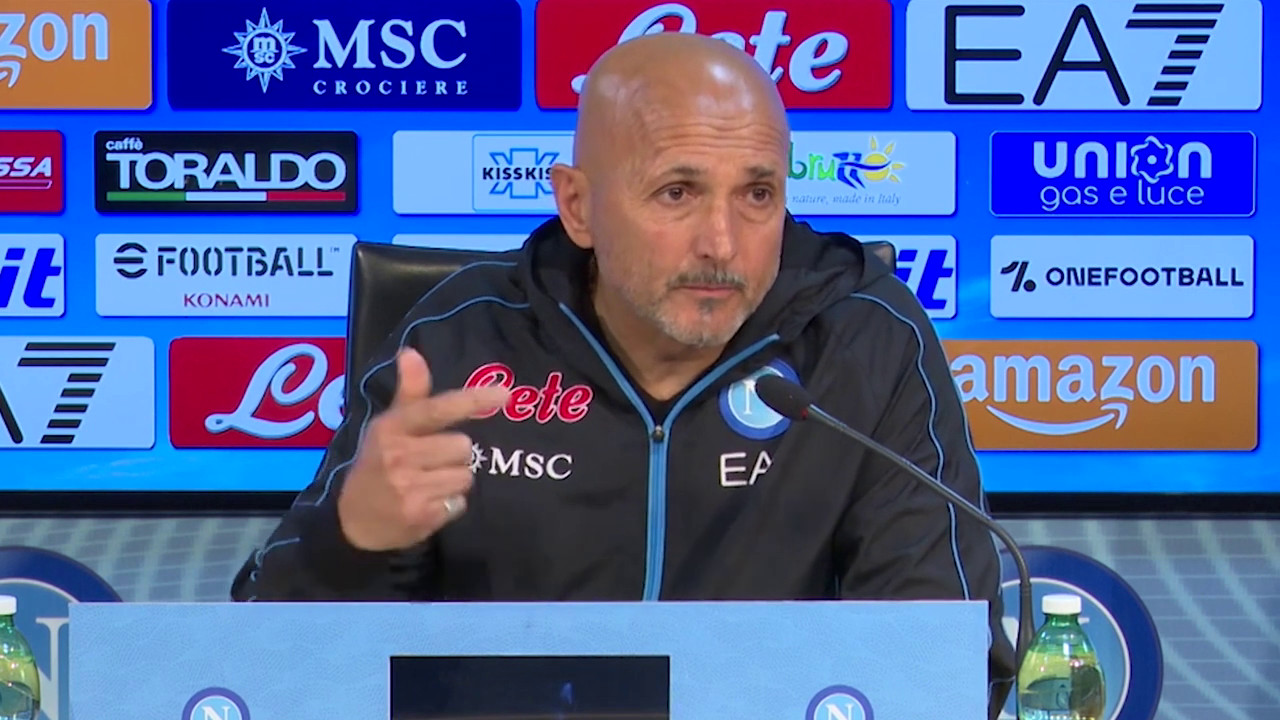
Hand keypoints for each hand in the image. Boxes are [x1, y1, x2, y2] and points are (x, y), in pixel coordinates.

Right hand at [338, 348, 508, 550]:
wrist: (353, 520)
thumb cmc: (378, 464)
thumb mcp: (388, 426)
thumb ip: (409, 392)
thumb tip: (410, 351)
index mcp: (392, 428)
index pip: (438, 409)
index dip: (472, 400)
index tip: (505, 393)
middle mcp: (399, 455)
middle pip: (463, 446)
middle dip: (454, 455)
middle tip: (430, 462)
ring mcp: (408, 487)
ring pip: (466, 476)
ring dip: (453, 481)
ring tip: (427, 485)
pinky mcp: (420, 516)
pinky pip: (460, 502)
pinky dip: (449, 505)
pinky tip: (427, 504)